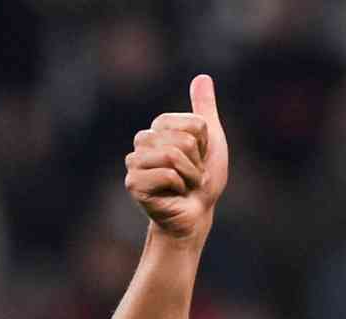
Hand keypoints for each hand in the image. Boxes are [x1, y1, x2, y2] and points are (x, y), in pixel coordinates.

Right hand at [125, 74, 228, 238]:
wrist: (196, 213)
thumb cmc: (203, 179)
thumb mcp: (211, 140)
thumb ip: (204, 110)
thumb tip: (203, 77)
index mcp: (158, 127)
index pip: (193, 124)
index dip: (204, 145)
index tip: (199, 158)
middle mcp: (143, 141)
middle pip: (183, 140)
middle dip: (197, 163)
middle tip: (191, 175)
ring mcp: (134, 162)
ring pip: (173, 156)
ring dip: (190, 176)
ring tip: (184, 185)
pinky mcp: (133, 183)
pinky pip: (167, 175)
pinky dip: (180, 188)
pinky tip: (174, 195)